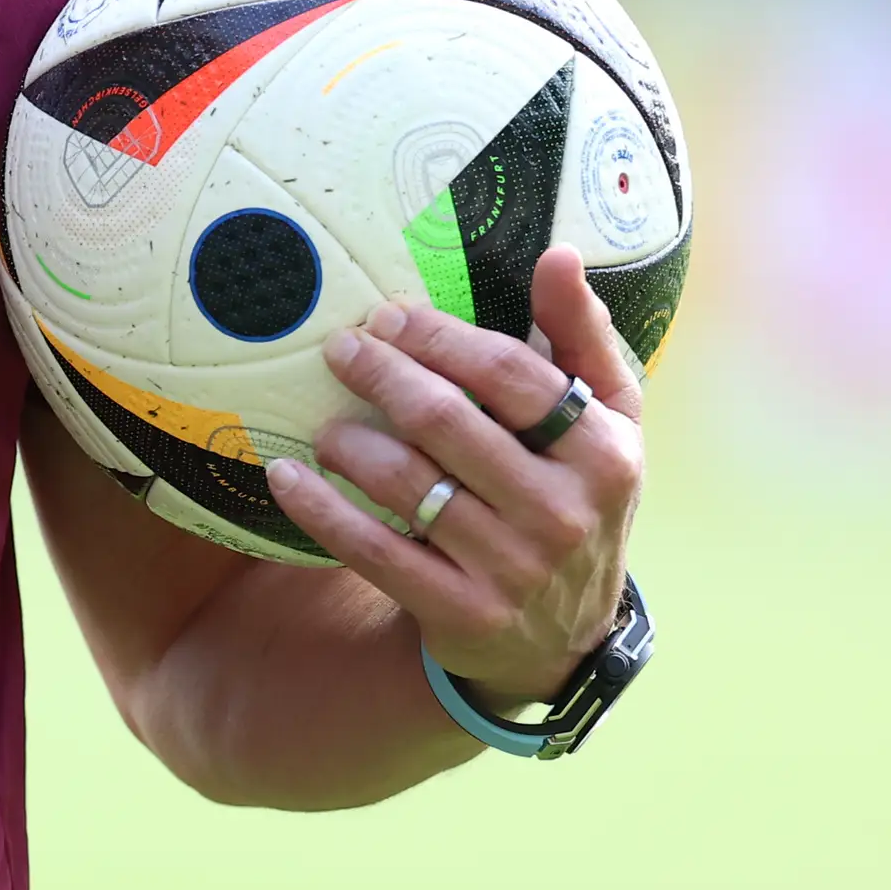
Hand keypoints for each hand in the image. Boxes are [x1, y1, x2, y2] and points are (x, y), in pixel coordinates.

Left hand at [267, 248, 647, 702]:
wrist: (563, 635)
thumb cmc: (574, 495)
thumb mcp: (605, 420)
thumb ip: (581, 336)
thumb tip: (558, 254)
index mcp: (602, 453)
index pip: (508, 373)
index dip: (438, 336)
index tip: (387, 315)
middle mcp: (562, 513)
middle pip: (445, 419)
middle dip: (380, 372)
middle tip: (339, 349)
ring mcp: (513, 569)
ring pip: (404, 482)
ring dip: (346, 441)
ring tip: (324, 424)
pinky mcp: (462, 613)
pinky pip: (372, 550)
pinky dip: (320, 508)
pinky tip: (285, 476)